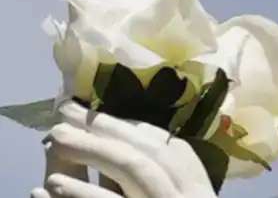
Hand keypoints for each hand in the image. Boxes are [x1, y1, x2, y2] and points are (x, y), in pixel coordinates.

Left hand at [30, 100, 216, 197]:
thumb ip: (149, 187)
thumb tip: (113, 147)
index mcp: (201, 192)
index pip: (173, 149)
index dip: (134, 127)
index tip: (98, 112)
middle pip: (152, 154)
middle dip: (108, 130)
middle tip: (66, 116)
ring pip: (137, 171)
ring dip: (94, 151)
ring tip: (55, 141)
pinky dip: (83, 194)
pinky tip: (51, 186)